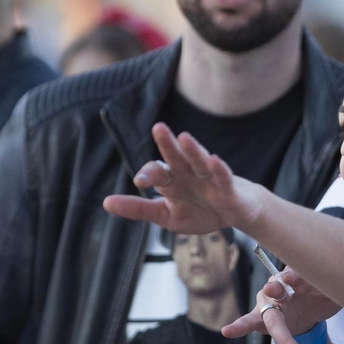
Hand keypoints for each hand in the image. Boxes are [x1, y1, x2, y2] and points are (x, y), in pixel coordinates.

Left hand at [103, 123, 269, 235]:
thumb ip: (138, 208)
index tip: (139, 182)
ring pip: (200, 161)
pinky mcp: (229, 189)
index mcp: (173, 180)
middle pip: (177, 156)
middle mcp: (190, 174)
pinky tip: (214, 160)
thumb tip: (106, 202)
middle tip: (158, 128)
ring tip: (184, 137)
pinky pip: (223, 177)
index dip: (148, 174)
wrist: (237, 215)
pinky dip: (219, 169)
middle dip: (168, 143)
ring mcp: (210, 179)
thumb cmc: (201, 212)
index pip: (157, 171)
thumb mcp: (165, 216)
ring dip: (193, 149)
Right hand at [223, 267, 340, 343]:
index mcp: (296, 275)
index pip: (294, 273)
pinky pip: (248, 323)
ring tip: (239, 326)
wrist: (312, 309)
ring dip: (264, 319)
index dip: (294, 275)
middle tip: (276, 287)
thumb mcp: (331, 290)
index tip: (294, 279)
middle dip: (276, 286)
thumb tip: (340, 282)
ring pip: (266, 312)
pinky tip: (227, 331)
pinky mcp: (262, 320)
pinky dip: (238, 327)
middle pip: (276, 287)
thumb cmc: (321, 294)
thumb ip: (330, 288)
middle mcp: (278, 286)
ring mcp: (268, 303)